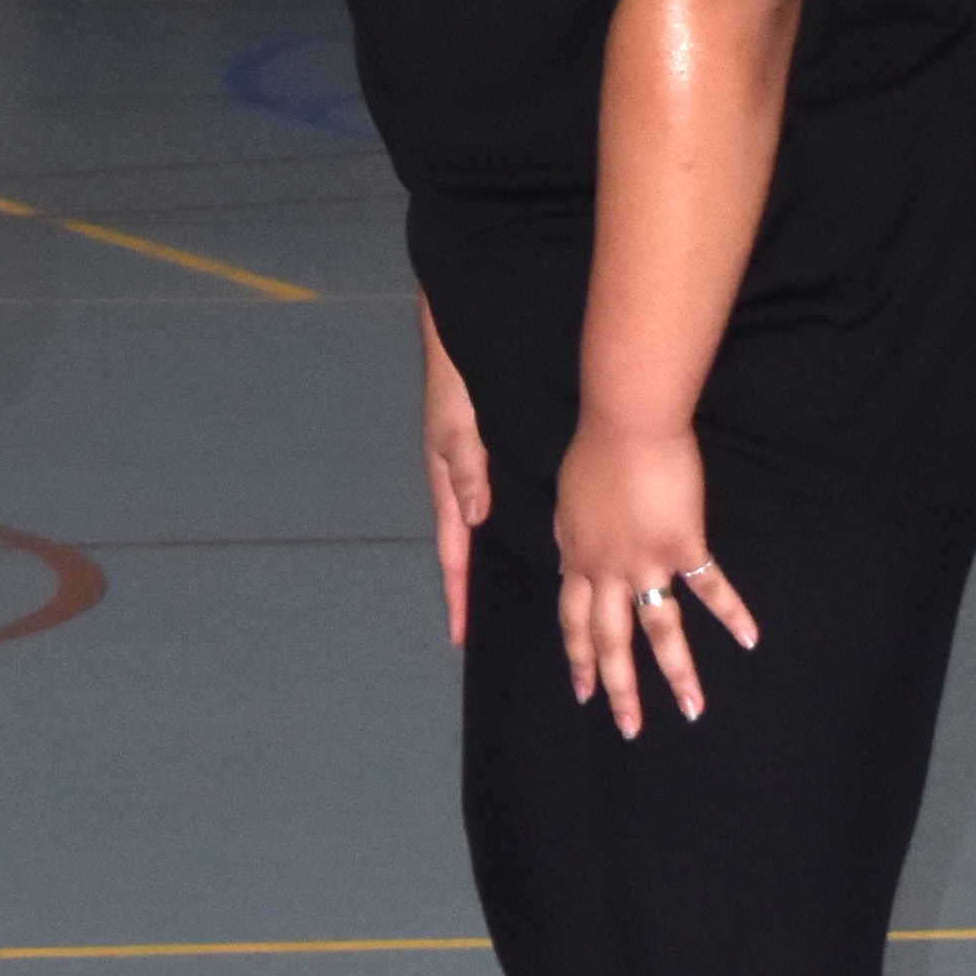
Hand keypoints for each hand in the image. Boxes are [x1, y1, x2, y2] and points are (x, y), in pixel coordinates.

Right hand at [419, 325, 490, 645]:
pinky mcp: (487, 456)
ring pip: (479, 529)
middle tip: (477, 626)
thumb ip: (466, 472)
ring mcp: (472, 472)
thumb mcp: (458, 430)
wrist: (464, 342)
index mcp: (449, 484)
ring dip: (484, 561)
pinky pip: (493, 504)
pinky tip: (527, 537)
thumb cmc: (456, 386)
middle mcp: (461, 484)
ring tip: (501, 594)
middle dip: (468, 586)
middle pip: (463, 547)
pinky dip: (502, 527)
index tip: (459, 633)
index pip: (453, 551)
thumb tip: (473, 520)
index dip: (457, 592)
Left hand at [551, 423, 757, 736]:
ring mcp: (645, 562)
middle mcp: (608, 570)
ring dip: (677, 675)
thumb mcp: (568, 501)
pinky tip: (751, 639)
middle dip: (618, 687)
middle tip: (629, 728)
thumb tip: (568, 560)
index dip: (577, 656)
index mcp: (577, 558)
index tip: (582, 690)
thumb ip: (570, 536)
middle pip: (610, 641)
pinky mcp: (682, 545)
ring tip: (693, 712)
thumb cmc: (593, 450)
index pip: (573, 620)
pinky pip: (710, 588)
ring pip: (659, 630)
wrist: (624, 423)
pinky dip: (733, 613)